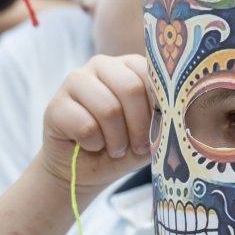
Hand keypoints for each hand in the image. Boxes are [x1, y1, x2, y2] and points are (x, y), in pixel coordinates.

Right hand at [40, 54, 154, 192]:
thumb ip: (166, 117)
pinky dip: (94, 144)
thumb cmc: (125, 146)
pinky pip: (85, 126)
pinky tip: (91, 145)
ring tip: (115, 148)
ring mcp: (76, 80)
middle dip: (139, 126)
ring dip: (117, 140)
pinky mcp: (56, 103)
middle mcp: (103, 65)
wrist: (85, 169)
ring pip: (108, 109)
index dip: (159, 109)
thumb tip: (179, 113)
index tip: (158, 131)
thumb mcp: (153, 133)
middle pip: (131, 88)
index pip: (153, 76)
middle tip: (137, 146)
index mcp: (131, 66)